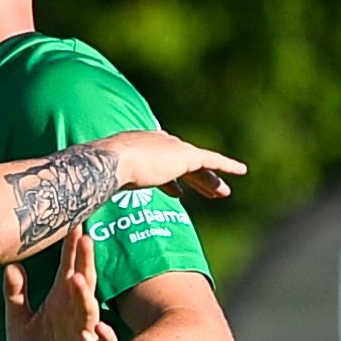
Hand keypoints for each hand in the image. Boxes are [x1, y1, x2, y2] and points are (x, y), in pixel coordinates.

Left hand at [2, 220, 115, 340]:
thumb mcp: (20, 324)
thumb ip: (16, 295)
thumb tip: (11, 265)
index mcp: (60, 302)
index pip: (66, 270)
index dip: (69, 249)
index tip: (72, 223)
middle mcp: (76, 314)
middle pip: (81, 283)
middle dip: (82, 262)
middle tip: (84, 237)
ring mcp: (86, 335)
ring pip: (88, 311)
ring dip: (86, 296)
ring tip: (81, 278)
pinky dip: (104, 340)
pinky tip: (103, 331)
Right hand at [91, 128, 245, 202]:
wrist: (112, 163)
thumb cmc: (101, 174)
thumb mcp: (108, 181)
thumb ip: (111, 185)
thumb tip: (98, 198)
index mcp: (140, 147)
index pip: (161, 162)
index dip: (171, 179)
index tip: (177, 192)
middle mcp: (158, 143)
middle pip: (182, 163)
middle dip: (196, 179)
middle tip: (209, 191)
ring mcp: (172, 148)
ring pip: (198, 166)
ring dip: (210, 181)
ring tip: (223, 193)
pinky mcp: (185, 156)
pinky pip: (211, 160)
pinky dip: (227, 165)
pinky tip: (242, 171)